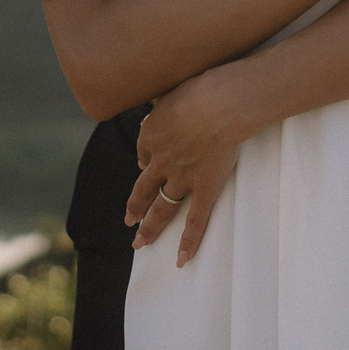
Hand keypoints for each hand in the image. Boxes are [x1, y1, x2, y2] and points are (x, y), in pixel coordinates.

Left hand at [127, 70, 251, 266]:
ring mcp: (181, 178)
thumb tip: (166, 107)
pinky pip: (195, 221)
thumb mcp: (174, 91)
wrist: (221, 103)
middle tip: (128, 221)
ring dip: (150, 227)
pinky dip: (189, 241)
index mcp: (150, 134)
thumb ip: (167, 105)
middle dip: (135, 206)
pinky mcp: (205, 189)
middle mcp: (160, 160)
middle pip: (143, 188)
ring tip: (139, 244)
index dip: (148, 158)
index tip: (152, 162)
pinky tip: (181, 260)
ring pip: (162, 208)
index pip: (144, 151)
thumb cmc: (202, 88)